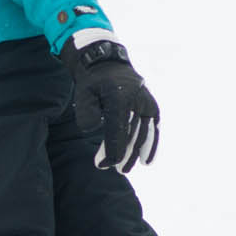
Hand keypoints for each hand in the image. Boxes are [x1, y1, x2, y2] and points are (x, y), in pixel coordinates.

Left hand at [59, 31, 158, 171]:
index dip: (112, 150)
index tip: (104, 164)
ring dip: (136, 153)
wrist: (108, 64)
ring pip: (143, 133)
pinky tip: (147, 160)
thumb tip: (92, 129)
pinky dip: (151, 144)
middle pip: (132, 133)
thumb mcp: (82, 92)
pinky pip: (153, 128)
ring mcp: (147, 102)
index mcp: (119, 96)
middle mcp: (137, 99)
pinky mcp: (152, 106)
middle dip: (123, 155)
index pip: (117, 129)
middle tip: (115, 170)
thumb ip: (86, 111)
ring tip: (127, 168)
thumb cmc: (92, 82)